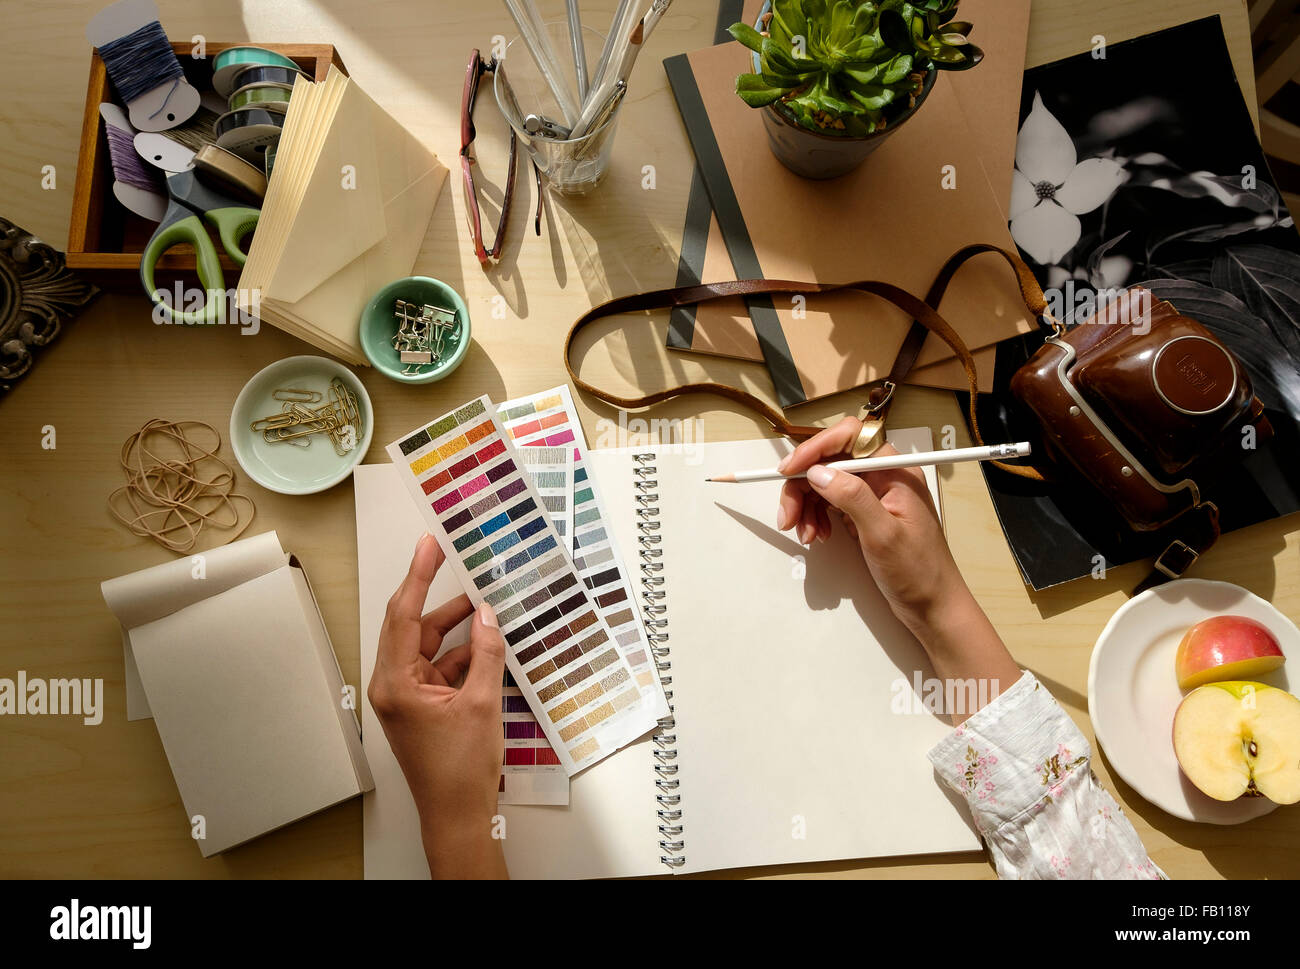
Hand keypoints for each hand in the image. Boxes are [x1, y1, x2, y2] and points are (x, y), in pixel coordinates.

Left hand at [368, 532, 507, 877]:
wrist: (458, 815)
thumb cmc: (459, 772)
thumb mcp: (480, 704)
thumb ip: (484, 653)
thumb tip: (487, 616)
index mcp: (395, 684)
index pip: (402, 615)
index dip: (417, 576)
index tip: (428, 546)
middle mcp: (393, 687)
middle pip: (412, 626)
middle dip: (435, 595)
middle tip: (448, 558)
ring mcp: (406, 697)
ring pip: (429, 646)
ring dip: (455, 628)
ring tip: (484, 605)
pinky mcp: (422, 706)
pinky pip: (439, 666)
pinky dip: (461, 654)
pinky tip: (487, 643)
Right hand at [776, 416, 962, 633]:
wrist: (932, 605)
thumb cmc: (920, 572)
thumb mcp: (883, 535)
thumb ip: (852, 498)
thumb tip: (819, 472)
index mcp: (895, 471)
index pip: (849, 439)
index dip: (814, 450)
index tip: (789, 470)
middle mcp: (883, 477)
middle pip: (830, 462)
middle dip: (803, 486)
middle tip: (789, 515)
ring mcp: (874, 495)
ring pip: (826, 483)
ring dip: (807, 505)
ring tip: (806, 534)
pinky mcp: (865, 513)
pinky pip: (831, 502)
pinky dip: (817, 516)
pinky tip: (818, 534)